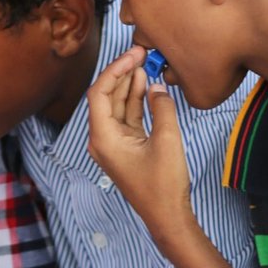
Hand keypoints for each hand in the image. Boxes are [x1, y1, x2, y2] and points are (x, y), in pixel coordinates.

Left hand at [86, 48, 195, 234]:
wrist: (167, 216)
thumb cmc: (164, 185)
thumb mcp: (167, 141)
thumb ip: (162, 108)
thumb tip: (157, 86)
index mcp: (103, 139)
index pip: (99, 94)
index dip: (114, 70)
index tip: (132, 55)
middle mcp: (102, 140)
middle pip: (106, 97)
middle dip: (122, 73)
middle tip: (140, 52)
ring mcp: (113, 144)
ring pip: (118, 106)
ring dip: (129, 84)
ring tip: (144, 62)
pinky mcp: (126, 147)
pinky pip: (127, 117)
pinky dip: (136, 100)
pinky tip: (146, 83)